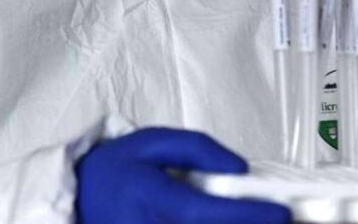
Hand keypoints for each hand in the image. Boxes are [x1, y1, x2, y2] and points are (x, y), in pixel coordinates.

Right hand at [76, 127, 290, 223]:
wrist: (76, 198)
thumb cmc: (117, 169)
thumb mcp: (150, 142)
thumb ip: (196, 149)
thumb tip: (238, 169)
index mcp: (146, 197)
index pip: (200, 212)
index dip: (243, 215)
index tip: (279, 214)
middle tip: (281, 220)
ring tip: (261, 221)